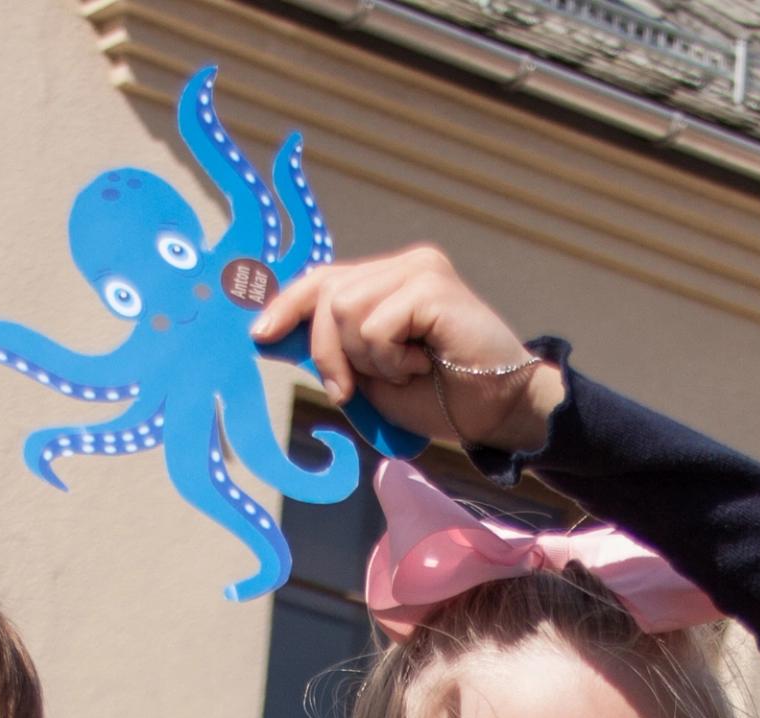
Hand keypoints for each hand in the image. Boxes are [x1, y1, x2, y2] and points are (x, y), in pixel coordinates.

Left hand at [251, 243, 564, 451]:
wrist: (499, 410)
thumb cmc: (439, 397)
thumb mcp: (371, 374)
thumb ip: (333, 347)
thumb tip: (274, 335)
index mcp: (386, 280)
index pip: (322, 279)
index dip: (286, 306)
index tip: (260, 335)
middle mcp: (402, 265)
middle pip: (325, 294)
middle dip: (326, 351)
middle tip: (351, 388)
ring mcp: (418, 269)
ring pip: (344, 310)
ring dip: (367, 360)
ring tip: (407, 369)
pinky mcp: (430, 284)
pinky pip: (374, 326)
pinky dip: (389, 359)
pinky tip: (422, 364)